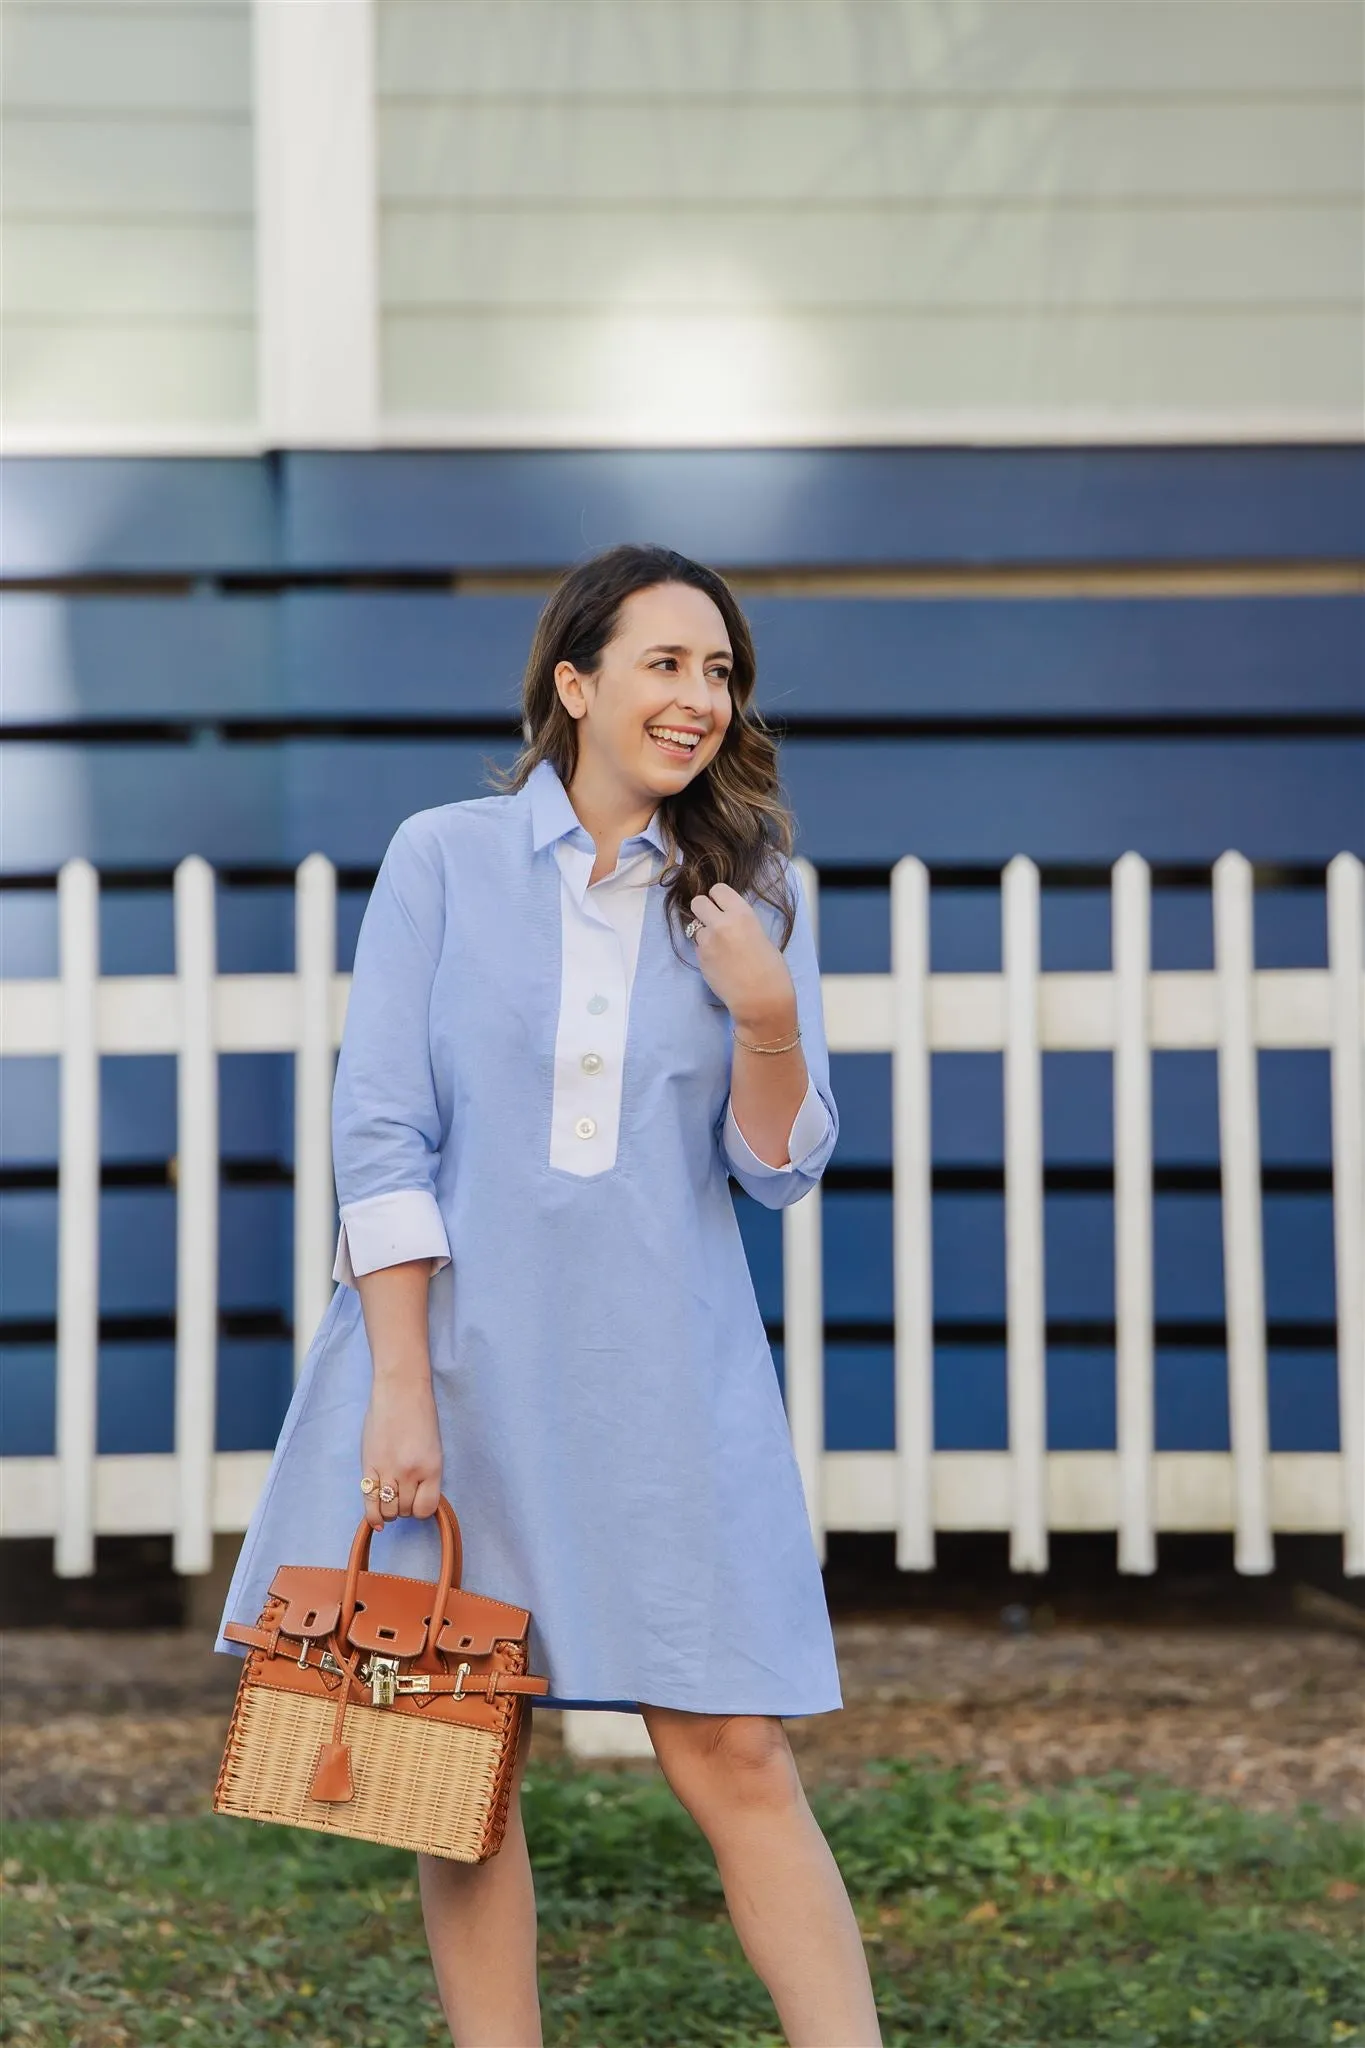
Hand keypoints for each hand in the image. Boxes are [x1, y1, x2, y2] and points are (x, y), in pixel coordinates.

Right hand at [360, 1373, 442, 1530]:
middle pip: (405, 1510)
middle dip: (405, 1507)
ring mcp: (387, 1470)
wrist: (400, 1391)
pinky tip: (376, 1519)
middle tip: (404, 1493)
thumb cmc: (420, 1416)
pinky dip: (373, 1515)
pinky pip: (369, 1501)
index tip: (419, 1502)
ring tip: (391, 1498)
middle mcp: (410, 1473)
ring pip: (387, 1509)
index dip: (421, 1510)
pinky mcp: (368, 1465)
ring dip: (389, 1510)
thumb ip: (426, 1475)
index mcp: (432, 1468)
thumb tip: (417, 1500)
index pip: (426, 1509)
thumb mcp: (433, 1449)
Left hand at [687, 882, 795, 1034]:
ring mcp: (707, 942)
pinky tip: (719, 962)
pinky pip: (697, 947)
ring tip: (720, 947)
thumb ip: (741, 923)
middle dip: (703, 909)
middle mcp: (721, 924)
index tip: (723, 906)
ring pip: (695, 926)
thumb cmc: (772, 970)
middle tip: (714, 920)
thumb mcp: (761, 936)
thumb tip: (728, 920)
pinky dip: (704, 950)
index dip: (719, 898)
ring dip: (704, 933)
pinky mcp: (700, 959)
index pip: (718, 889)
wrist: (761, 1000)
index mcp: (742, 914)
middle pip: (697, 902)